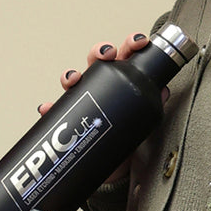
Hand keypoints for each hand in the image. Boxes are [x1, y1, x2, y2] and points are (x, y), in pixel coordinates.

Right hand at [36, 33, 154, 183]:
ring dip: (71, 74)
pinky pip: (55, 111)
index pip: (126, 56)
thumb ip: (151, 104)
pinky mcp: (70, 120)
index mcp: (123, 80)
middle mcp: (101, 86)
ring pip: (73, 79)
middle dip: (100, 51)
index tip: (139, 41)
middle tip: (108, 54)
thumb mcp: (143, 120)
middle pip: (97, 60)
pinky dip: (49, 108)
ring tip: (73, 79)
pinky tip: (47, 108)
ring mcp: (84, 101)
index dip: (130, 44)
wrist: (115, 168)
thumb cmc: (128, 138)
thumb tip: (163, 89)